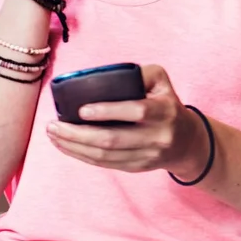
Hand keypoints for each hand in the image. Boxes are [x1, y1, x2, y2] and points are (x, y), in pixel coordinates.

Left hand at [44, 65, 209, 177]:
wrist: (187, 142)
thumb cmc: (167, 105)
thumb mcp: (162, 82)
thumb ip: (140, 73)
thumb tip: (108, 74)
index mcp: (165, 111)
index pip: (136, 111)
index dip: (108, 111)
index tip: (81, 110)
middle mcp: (158, 137)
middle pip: (112, 140)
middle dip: (77, 134)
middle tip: (53, 125)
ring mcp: (147, 156)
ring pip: (104, 156)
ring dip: (74, 146)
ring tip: (53, 134)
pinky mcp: (136, 167)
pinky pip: (104, 164)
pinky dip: (81, 155)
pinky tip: (65, 145)